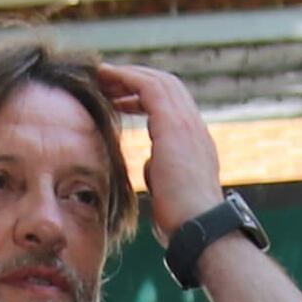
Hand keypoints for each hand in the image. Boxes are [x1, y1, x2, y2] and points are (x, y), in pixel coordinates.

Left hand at [95, 62, 227, 239]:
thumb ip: (160, 172)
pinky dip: (127, 77)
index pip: (171, 107)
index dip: (144, 99)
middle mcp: (194, 127)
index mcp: (193, 142)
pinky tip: (107, 77)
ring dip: (129, 75)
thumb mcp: (168, 189)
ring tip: (103, 74)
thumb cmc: (181, 220)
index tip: (120, 100)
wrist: (198, 227)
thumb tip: (150, 166)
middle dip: (136, 80)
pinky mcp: (174, 124)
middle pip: (167, 86)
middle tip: (108, 81)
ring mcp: (187, 123)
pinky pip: (149, 87)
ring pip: (159, 81)